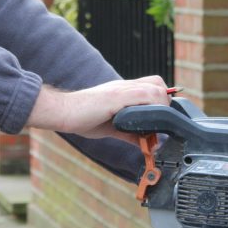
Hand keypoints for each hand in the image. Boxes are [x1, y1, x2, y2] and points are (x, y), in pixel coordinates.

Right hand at [27, 76, 170, 142]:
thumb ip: (130, 133)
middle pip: (158, 83)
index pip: (152, 85)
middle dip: (165, 103)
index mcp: (124, 91)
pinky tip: (147, 125)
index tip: (162, 119)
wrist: (63, 111)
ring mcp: (122, 89)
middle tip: (160, 122)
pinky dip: (152, 110)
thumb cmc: (83, 118)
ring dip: (161, 108)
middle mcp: (125, 86)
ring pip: (156, 89)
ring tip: (155, 126)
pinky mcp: (118, 95)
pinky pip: (145, 96)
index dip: (161, 100)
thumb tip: (147, 143)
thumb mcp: (112, 128)